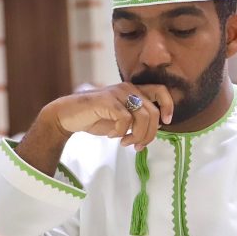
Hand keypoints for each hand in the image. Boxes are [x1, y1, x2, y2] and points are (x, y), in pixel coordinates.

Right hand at [46, 83, 173, 150]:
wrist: (68, 116)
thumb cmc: (96, 118)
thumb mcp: (122, 120)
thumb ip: (139, 120)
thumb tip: (157, 127)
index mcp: (134, 90)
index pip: (160, 91)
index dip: (168, 106)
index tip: (166, 122)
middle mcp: (128, 88)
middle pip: (153, 112)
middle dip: (150, 134)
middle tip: (139, 146)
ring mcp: (118, 93)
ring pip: (142, 117)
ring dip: (137, 136)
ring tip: (126, 143)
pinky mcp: (107, 101)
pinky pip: (125, 120)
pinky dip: (121, 132)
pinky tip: (112, 136)